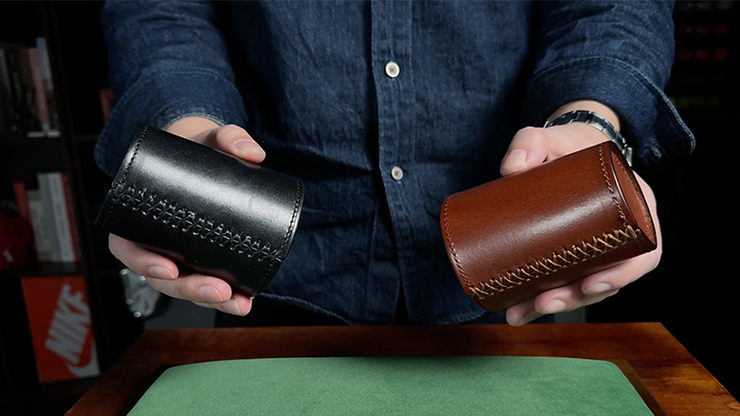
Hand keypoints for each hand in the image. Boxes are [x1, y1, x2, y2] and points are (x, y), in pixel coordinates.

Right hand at [108, 118, 265, 315]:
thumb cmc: (197, 150)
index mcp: (140, 214)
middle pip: (162, 277)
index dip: (143, 263)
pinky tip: (245, 302)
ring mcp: (179, 252)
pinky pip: (208, 281)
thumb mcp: (208, 139)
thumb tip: (253, 152)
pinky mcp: (203, 257)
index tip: (168, 268)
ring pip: (186, 286)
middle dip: (190, 289)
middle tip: (217, 290)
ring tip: (238, 303)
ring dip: (210, 300)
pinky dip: (226, 296)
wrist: (209, 156)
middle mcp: (157, 239)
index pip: (128, 246)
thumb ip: (229, 136)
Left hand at [499, 120, 661, 326]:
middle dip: (576, 298)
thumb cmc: (567, 145)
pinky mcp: (577, 254)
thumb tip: (511, 170)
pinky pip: (568, 281)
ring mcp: (600, 247)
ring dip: (556, 305)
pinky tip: (518, 310)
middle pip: (609, 278)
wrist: (563, 149)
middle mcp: (623, 233)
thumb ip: (530, 143)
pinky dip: (545, 298)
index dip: (623, 274)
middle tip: (544, 303)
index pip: (643, 251)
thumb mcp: (551, 137)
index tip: (592, 284)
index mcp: (636, 205)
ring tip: (521, 313)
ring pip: (586, 287)